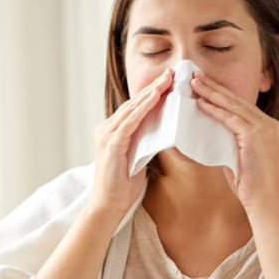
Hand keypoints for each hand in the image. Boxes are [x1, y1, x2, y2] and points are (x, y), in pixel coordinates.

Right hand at [87, 67, 173, 222]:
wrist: (109, 206)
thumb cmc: (123, 186)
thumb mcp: (138, 158)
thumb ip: (145, 143)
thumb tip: (163, 131)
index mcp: (112, 132)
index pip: (135, 108)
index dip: (152, 94)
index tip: (169, 82)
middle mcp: (107, 129)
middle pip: (134, 103)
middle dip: (153, 88)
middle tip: (171, 73)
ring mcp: (107, 135)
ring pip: (132, 109)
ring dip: (151, 93)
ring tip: (167, 80)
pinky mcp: (112, 144)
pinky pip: (130, 121)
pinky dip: (143, 108)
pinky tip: (155, 97)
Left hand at [192, 71, 278, 278]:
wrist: (262, 201)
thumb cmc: (249, 183)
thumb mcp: (238, 154)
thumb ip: (229, 139)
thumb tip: (209, 129)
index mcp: (266, 126)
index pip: (239, 104)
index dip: (220, 92)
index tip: (203, 83)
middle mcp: (268, 123)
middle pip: (236, 100)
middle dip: (214, 86)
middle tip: (195, 75)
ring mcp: (264, 129)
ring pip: (233, 105)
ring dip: (211, 93)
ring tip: (193, 83)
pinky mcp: (256, 137)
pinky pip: (231, 119)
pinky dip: (215, 110)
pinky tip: (201, 104)